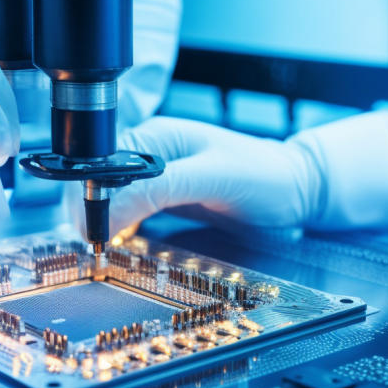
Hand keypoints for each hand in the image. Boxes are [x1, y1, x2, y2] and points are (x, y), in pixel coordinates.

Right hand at [68, 117, 323, 235]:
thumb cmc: (266, 177)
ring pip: (110, 202)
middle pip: (97, 185)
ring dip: (103, 224)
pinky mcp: (169, 201)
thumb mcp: (210, 178)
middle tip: (95, 245)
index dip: (86, 196)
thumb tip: (109, 209)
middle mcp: (151, 156)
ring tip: (105, 248)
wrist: (301, 192)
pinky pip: (131, 216)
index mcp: (155, 139)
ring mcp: (158, 179)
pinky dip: (122, 230)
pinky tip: (124, 244)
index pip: (98, 165)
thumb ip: (157, 190)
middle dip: (89, 213)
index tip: (89, 229)